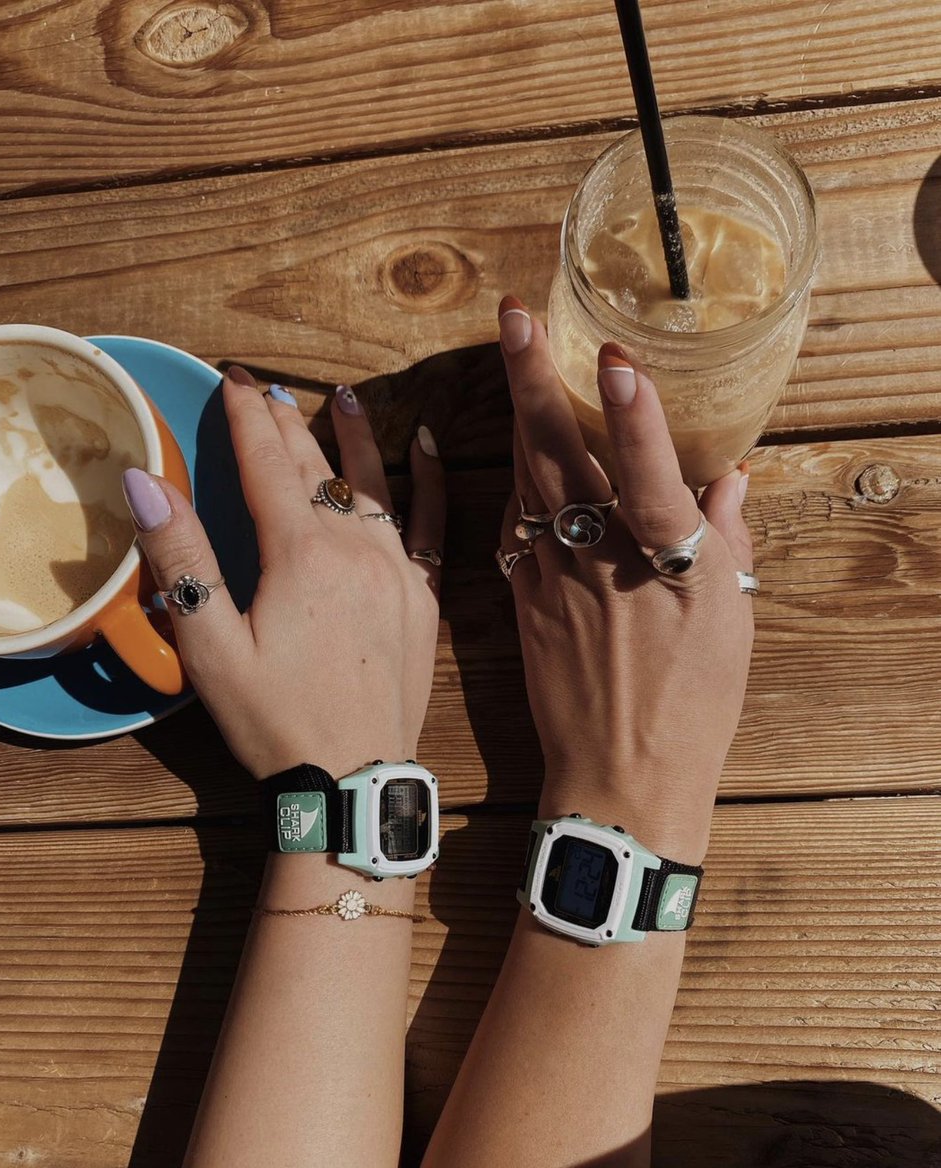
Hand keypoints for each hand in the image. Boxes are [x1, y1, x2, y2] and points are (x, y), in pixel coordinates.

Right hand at [122, 372, 444, 780]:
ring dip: (353, 437)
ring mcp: (398, 571)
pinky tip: (425, 446)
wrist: (354, 778)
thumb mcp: (211, 649)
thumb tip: (145, 482)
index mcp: (302, 555)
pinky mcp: (423, 597)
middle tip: (268, 388)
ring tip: (342, 396)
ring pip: (373, 484)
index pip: (268, 464)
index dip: (247, 416)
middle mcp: (358, 549)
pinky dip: (428, 480)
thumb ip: (183, 560)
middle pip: (316, 467)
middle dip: (288, 421)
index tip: (233, 378)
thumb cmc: (275, 720)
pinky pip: (430, 523)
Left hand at [497, 298, 753, 861]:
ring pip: (524, 483)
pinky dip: (516, 481)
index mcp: (666, 569)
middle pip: (558, 460)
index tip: (613, 356)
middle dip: (531, 381)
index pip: (646, 478)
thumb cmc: (693, 705)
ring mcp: (552, 581)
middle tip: (511, 315)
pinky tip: (513, 452)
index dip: (633, 417)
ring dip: (515, 416)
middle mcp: (601, 565)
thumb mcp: (732, 622)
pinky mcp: (524, 601)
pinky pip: (514, 527)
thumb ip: (725, 539)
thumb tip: (727, 478)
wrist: (621, 778)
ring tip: (508, 355)